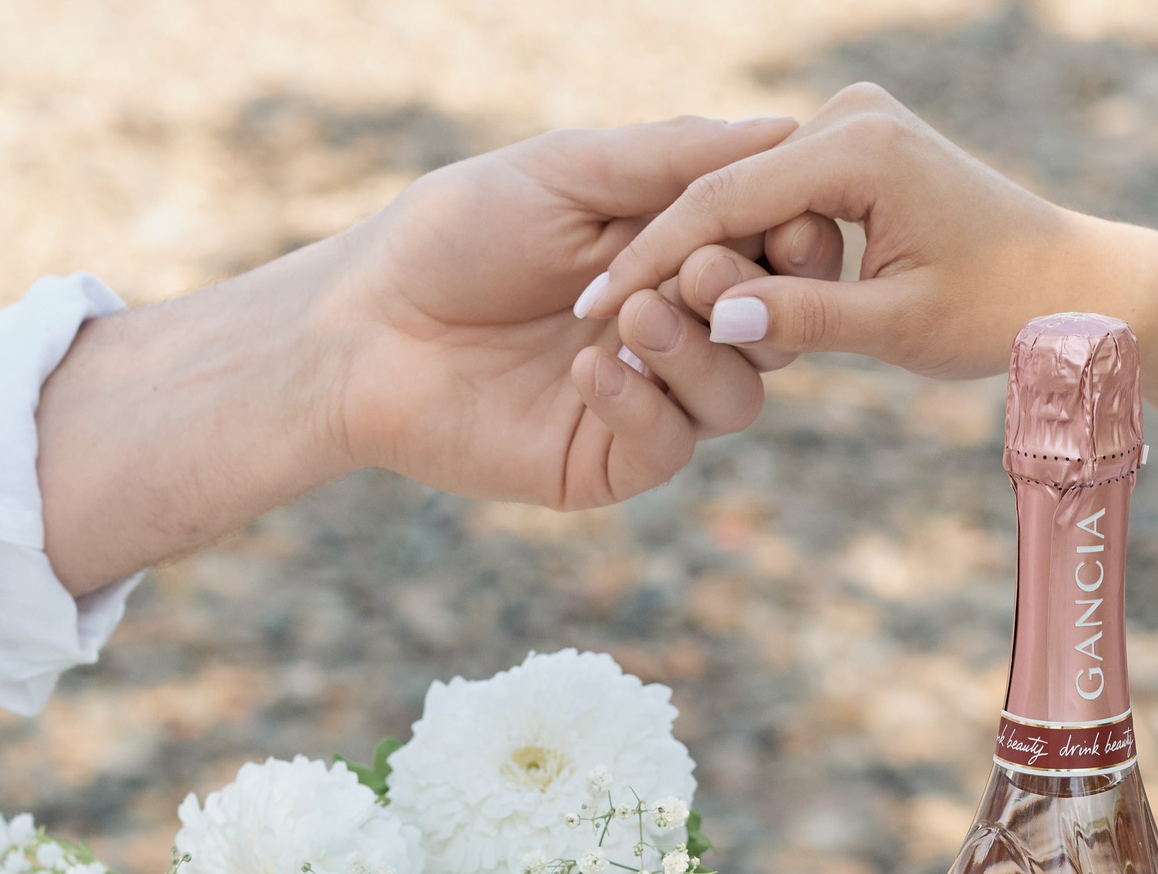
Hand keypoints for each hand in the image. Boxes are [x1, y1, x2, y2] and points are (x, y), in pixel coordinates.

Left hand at [39, 115, 827, 592]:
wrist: (365, 327)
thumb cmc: (456, 234)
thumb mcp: (568, 172)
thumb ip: (674, 158)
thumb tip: (784, 128)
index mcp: (675, 254)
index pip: (776, 254)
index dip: (792, 240)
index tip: (782, 217)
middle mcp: (675, 330)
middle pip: (777, 329)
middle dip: (752, 298)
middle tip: (700, 273)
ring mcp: (648, 401)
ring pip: (738, 395)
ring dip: (697, 351)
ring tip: (629, 316)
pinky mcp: (608, 460)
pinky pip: (670, 443)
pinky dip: (643, 402)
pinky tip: (589, 371)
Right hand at [579, 84, 1092, 379]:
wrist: (1077, 279)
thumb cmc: (1002, 308)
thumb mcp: (901, 326)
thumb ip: (808, 318)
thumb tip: (720, 320)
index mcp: (859, 147)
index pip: (722, 204)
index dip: (652, 263)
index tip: (592, 313)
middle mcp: (851, 117)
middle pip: (721, 188)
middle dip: (655, 254)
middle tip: (585, 316)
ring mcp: (853, 125)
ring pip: (742, 194)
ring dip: (688, 251)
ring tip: (616, 311)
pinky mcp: (856, 148)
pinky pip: (772, 197)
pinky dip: (732, 244)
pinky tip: (678, 291)